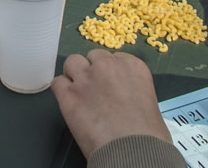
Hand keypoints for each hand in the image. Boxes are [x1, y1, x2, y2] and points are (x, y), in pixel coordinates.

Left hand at [53, 50, 172, 157]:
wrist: (132, 150)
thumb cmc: (148, 135)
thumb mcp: (150, 103)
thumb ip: (133, 90)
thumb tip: (126, 98)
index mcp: (132, 67)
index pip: (114, 57)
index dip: (110, 71)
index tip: (110, 84)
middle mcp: (108, 67)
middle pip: (93, 57)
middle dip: (93, 70)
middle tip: (95, 90)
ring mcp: (86, 79)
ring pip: (72, 62)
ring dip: (74, 74)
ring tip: (79, 92)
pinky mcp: (68, 95)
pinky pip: (57, 83)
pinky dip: (60, 90)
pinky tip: (67, 101)